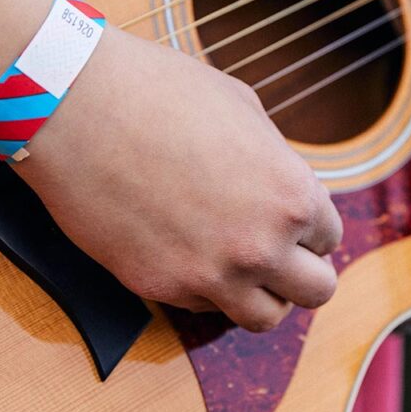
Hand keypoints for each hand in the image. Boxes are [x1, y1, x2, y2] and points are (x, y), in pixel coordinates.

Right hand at [16, 25, 340, 331]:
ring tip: (243, 266)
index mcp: (293, 196)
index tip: (290, 219)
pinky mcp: (159, 288)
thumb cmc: (164, 93)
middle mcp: (261, 245)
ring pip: (266, 317)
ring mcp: (210, 274)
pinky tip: (192, 254)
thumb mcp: (246, 111)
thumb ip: (277, 162)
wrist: (79, 106)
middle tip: (280, 251)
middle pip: (317, 292)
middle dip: (303, 271)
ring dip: (263, 294)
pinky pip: (205, 308)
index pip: (331, 238)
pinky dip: (208, 289)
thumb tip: (283, 184)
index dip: (311, 227)